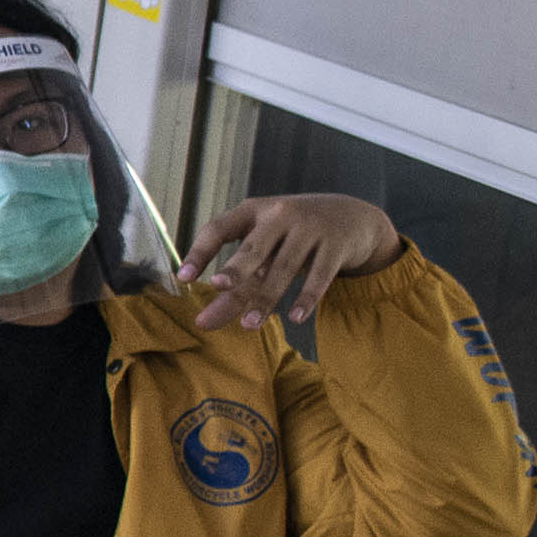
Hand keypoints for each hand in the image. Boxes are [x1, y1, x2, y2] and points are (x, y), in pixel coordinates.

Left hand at [178, 192, 403, 331]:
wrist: (353, 216)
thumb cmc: (293, 236)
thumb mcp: (266, 246)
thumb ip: (238, 282)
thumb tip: (204, 322)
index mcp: (252, 211)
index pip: (218, 228)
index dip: (200, 251)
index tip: (183, 279)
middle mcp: (279, 215)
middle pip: (253, 248)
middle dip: (236, 269)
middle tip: (218, 286)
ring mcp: (310, 228)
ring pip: (283, 267)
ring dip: (266, 298)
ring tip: (249, 325)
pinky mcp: (336, 244)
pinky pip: (319, 274)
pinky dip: (307, 297)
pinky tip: (295, 318)